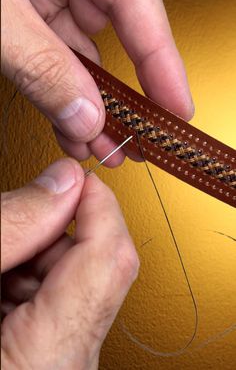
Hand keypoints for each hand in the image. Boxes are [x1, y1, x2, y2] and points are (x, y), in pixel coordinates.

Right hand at [1, 158, 138, 368]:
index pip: (110, 260)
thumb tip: (64, 181)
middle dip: (57, 234)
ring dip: (40, 255)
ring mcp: (63, 360)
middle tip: (18, 228)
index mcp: (47, 356)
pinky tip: (4, 282)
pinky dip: (33, 275)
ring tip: (2, 264)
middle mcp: (67, 364)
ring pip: (80, 278)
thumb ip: (16, 222)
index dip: (100, 208)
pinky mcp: (54, 353)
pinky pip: (62, 297)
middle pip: (98, 267)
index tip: (82, 180)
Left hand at [2, 0, 193, 165]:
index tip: (176, 112)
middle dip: (124, 101)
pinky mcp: (28, 14)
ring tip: (99, 146)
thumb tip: (82, 117)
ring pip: (84, 58)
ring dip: (90, 108)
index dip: (165, 70)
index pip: (143, 15)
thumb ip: (43, 65)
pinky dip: (62, 94)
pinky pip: (56, 58)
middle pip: (117, 43)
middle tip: (136, 141)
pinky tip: (68, 125)